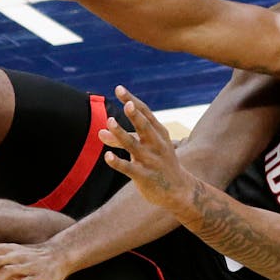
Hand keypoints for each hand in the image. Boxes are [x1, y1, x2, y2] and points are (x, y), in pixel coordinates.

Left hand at [98, 86, 198, 211]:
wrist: (179, 191)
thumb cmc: (159, 164)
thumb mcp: (144, 148)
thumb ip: (120, 139)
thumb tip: (99, 132)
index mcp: (159, 133)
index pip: (145, 113)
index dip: (131, 100)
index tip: (118, 89)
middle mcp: (156, 144)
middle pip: (144, 126)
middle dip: (135, 114)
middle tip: (126, 103)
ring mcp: (151, 160)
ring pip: (134, 145)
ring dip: (121, 133)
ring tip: (110, 122)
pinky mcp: (145, 176)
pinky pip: (129, 168)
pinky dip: (118, 162)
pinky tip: (107, 156)